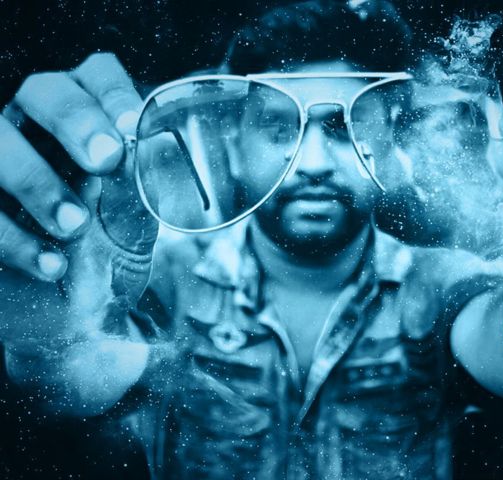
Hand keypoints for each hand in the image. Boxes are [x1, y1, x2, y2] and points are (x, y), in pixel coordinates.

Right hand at [0, 53, 157, 344]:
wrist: (70, 317)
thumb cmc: (106, 256)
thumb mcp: (134, 223)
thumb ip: (139, 187)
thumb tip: (150, 148)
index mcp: (87, 122)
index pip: (95, 76)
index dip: (112, 92)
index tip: (132, 126)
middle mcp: (35, 126)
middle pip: (43, 90)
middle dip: (75, 121)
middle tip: (106, 161)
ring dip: (37, 180)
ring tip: (75, 226)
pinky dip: (12, 237)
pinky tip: (52, 265)